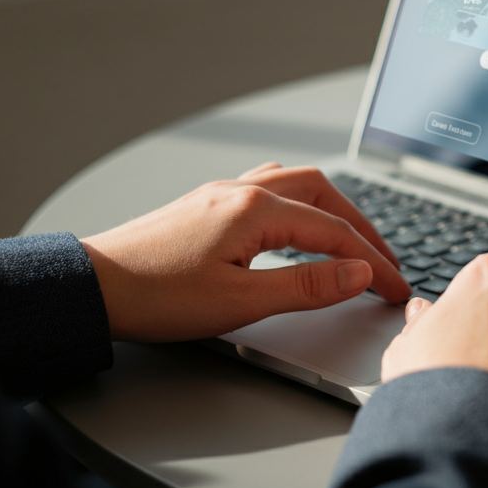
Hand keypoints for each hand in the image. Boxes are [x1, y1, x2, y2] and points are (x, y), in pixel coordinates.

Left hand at [82, 163, 409, 341]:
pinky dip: (300, 203)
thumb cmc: (155, 296)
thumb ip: (306, 286)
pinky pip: (271, 188)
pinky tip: (298, 220)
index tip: (397, 287)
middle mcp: (244, 190)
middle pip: (325, 195)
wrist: (90, 286)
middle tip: (385, 261)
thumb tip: (358, 273)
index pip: (336, 233)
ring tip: (352, 240)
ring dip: (333, 210)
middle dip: (362, 228)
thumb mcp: (239, 302)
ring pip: (298, 185)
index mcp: (256, 210)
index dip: (374, 262)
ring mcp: (225, 192)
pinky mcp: (209, 203)